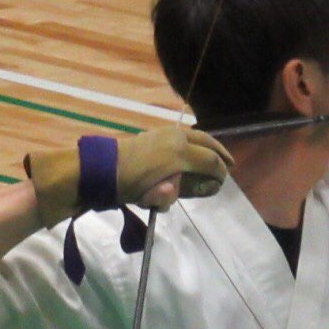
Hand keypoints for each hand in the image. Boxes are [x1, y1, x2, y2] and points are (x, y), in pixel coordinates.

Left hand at [25, 126, 232, 225]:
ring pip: (195, 136)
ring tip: (217, 155)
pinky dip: (194, 140)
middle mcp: (176, 139)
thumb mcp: (150, 193)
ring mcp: (165, 133)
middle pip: (206, 143)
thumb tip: (175, 192)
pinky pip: (183, 134)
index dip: (218, 172)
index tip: (222, 181)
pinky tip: (194, 148)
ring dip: (208, 144)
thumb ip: (166, 194)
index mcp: (179, 152)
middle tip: (230, 165)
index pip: (209, 161)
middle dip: (220, 153)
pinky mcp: (155, 134)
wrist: (99, 167)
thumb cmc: (125, 182)